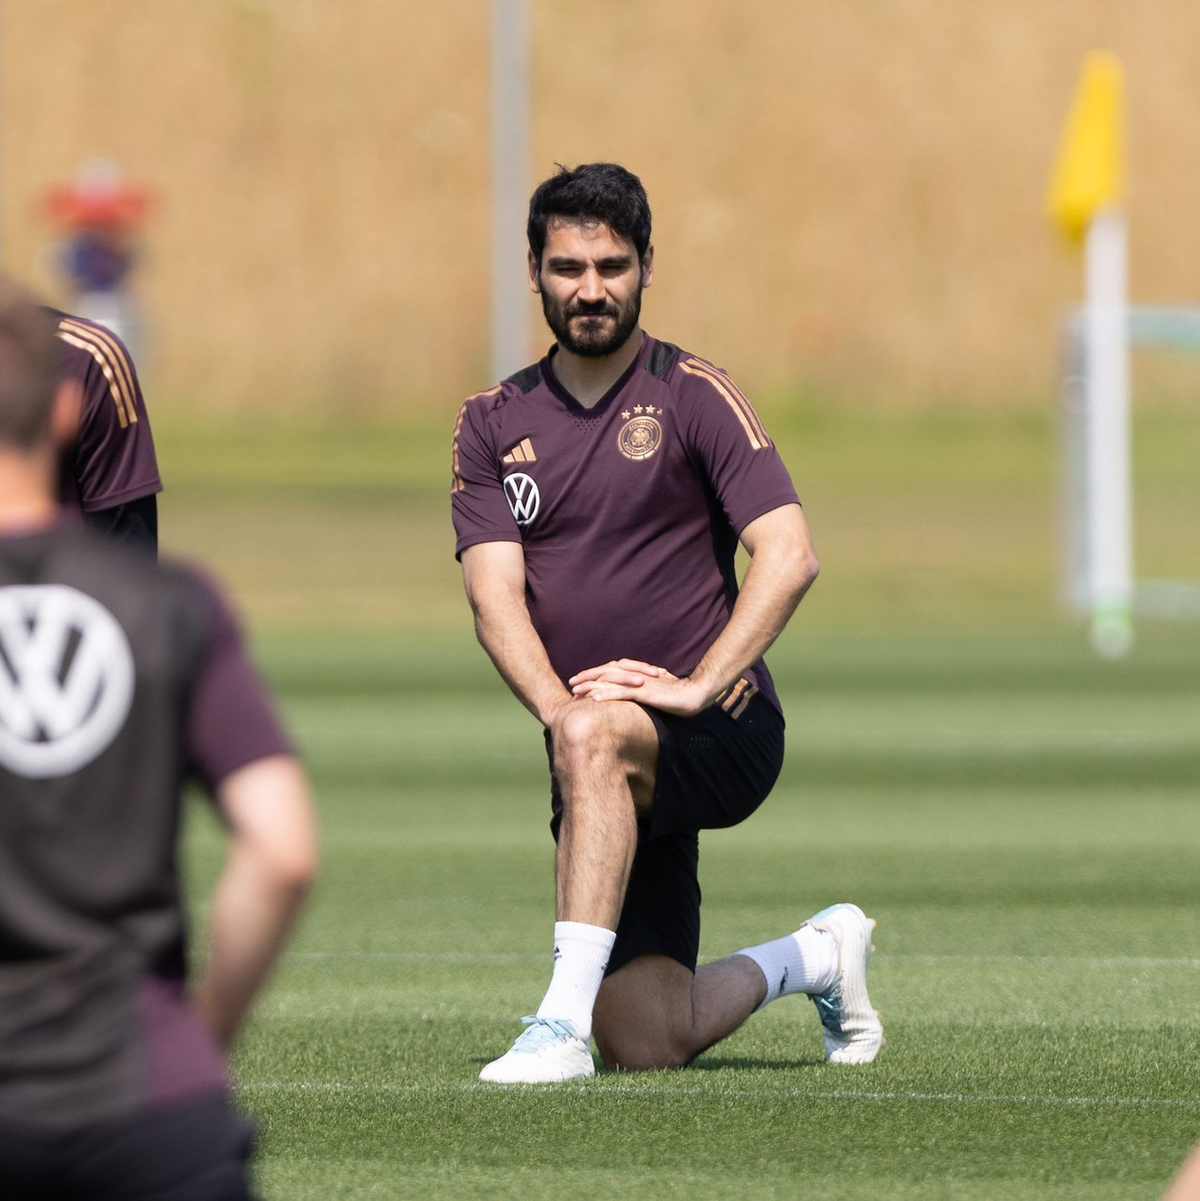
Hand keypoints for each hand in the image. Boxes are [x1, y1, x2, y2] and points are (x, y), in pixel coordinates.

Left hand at [569, 659, 706, 716]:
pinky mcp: (646, 693)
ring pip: (610, 681)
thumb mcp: (660, 687)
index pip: (613, 669)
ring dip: (591, 685)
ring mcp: (640, 683)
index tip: (583, 679)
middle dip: (588, 676)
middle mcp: (637, 674)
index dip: (596, 673)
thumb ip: (648, 685)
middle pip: (607, 671)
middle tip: (571, 682)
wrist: (696, 694)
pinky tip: (594, 699)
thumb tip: (641, 686)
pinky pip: (623, 693)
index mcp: (639, 673)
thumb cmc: (680, 693)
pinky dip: (607, 695)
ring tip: (575, 690)